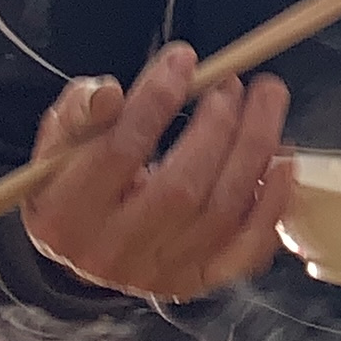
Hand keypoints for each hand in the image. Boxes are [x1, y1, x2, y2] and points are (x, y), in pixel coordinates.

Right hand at [19, 42, 292, 301]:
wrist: (80, 255)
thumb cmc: (72, 184)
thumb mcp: (57, 143)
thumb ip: (80, 114)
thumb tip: (107, 93)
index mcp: (67, 212)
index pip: (119, 151)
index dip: (155, 101)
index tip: (184, 60)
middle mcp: (113, 250)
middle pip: (181, 187)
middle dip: (218, 126)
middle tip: (233, 83)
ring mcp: (159, 272)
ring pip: (220, 212)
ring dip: (253, 150)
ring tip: (266, 103)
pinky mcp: (195, 280)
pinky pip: (246, 248)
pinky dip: (272, 205)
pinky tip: (283, 162)